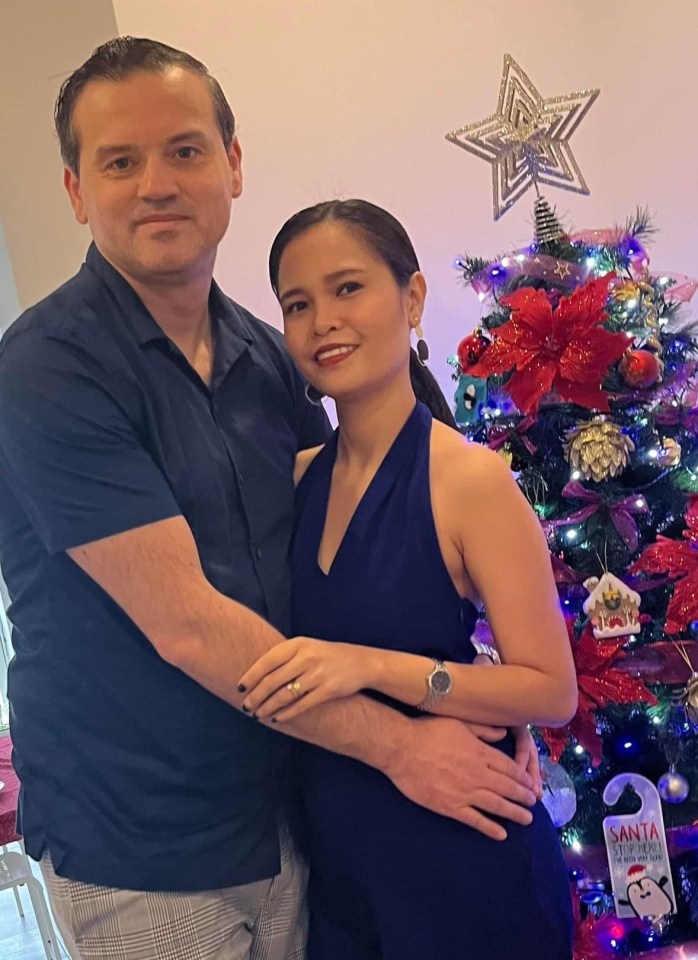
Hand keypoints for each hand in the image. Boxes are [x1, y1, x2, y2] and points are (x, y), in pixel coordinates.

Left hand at [239, 637, 374, 720]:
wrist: (360, 662)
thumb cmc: (326, 655)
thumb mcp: (306, 647)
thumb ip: (284, 657)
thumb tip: (254, 676)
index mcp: (298, 644)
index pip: (268, 661)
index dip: (251, 676)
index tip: (240, 688)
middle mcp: (307, 658)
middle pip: (273, 680)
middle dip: (256, 696)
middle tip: (246, 706)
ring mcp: (318, 674)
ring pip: (285, 695)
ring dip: (268, 707)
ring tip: (258, 715)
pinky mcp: (328, 690)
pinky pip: (301, 705)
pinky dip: (286, 714)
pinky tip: (277, 719)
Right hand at [386, 715, 536, 840]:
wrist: (402, 749)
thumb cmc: (428, 731)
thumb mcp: (459, 722)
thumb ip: (483, 729)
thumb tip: (504, 732)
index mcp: (479, 753)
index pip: (508, 767)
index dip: (522, 777)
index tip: (531, 783)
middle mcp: (477, 774)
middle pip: (507, 788)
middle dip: (523, 796)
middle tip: (533, 802)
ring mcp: (464, 793)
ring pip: (496, 805)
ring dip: (514, 813)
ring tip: (527, 819)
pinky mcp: (450, 807)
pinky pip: (474, 820)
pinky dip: (489, 828)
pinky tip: (501, 834)